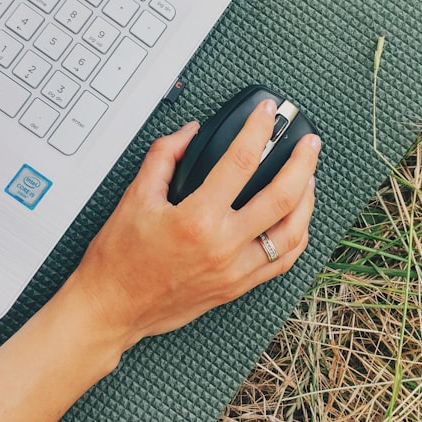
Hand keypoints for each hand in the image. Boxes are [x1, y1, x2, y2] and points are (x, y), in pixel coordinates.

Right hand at [70, 99, 320, 349]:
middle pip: (281, 197)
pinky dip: (296, 238)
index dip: (258, 130)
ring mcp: (234, 271)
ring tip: (309, 178)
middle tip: (309, 144)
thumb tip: (191, 133)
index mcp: (197, 219)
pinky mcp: (237, 287)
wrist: (111, 308)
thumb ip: (165, 156)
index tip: (266, 113)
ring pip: (291, 234)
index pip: (241, 162)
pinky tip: (297, 221)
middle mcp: (223, 246)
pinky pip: (281, 263)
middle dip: (302, 163)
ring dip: (307, 202)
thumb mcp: (135, 197)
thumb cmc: (119, 259)